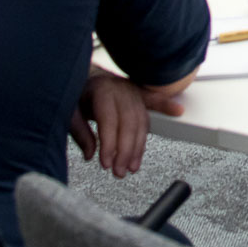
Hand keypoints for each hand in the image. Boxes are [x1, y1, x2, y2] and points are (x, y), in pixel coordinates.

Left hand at [68, 69, 185, 176]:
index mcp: (101, 91)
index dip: (109, 144)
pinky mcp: (140, 93)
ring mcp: (133, 91)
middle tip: (119, 172)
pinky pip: (155, 101)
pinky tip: (178, 111)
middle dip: (125, 151)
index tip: (106, 163)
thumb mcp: (70, 112)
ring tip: (132, 167)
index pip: (109, 121)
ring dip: (139, 147)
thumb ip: (80, 132)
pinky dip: (166, 106)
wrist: (86, 74)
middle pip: (129, 123)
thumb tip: (91, 154)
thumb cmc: (77, 93)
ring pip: (141, 121)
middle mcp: (121, 90)